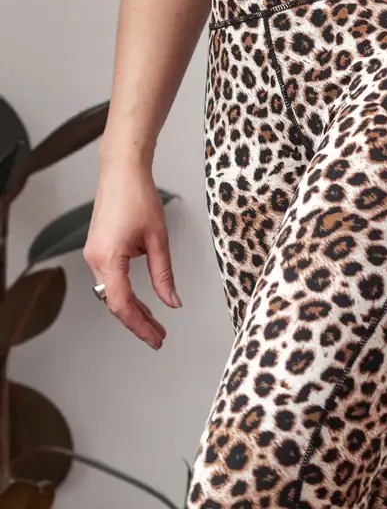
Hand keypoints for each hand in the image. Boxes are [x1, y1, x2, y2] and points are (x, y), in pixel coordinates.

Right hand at [83, 159, 180, 348]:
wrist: (122, 170)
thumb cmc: (138, 196)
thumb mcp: (158, 238)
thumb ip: (163, 274)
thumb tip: (171, 302)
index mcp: (108, 258)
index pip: (122, 304)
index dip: (139, 325)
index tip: (156, 338)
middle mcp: (94, 259)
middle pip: (114, 302)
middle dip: (137, 321)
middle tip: (159, 336)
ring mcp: (93, 253)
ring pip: (111, 292)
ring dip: (131, 307)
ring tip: (154, 321)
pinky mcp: (97, 247)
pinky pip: (109, 278)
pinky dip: (125, 291)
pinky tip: (141, 298)